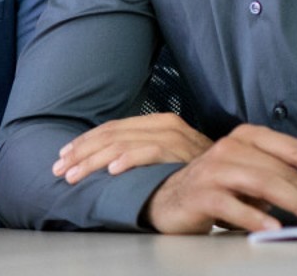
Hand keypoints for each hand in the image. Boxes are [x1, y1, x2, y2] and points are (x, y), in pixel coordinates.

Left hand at [54, 113, 211, 183]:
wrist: (238, 175)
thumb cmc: (199, 171)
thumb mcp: (168, 157)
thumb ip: (142, 153)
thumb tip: (107, 160)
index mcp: (158, 122)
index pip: (112, 128)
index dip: (84, 142)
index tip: (62, 156)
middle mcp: (165, 125)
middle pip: (111, 134)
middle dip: (80, 152)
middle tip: (59, 169)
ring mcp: (175, 137)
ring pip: (122, 143)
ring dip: (93, 160)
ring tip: (74, 174)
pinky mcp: (183, 152)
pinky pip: (150, 152)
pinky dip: (129, 160)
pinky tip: (112, 171)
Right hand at [145, 124, 296, 233]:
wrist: (168, 198)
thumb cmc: (218, 188)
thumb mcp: (253, 177)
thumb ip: (283, 180)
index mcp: (249, 137)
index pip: (294, 149)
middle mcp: (231, 147)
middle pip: (283, 170)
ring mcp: (214, 169)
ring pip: (265, 183)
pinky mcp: (200, 193)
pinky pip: (234, 206)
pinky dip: (256, 218)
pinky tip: (274, 229)